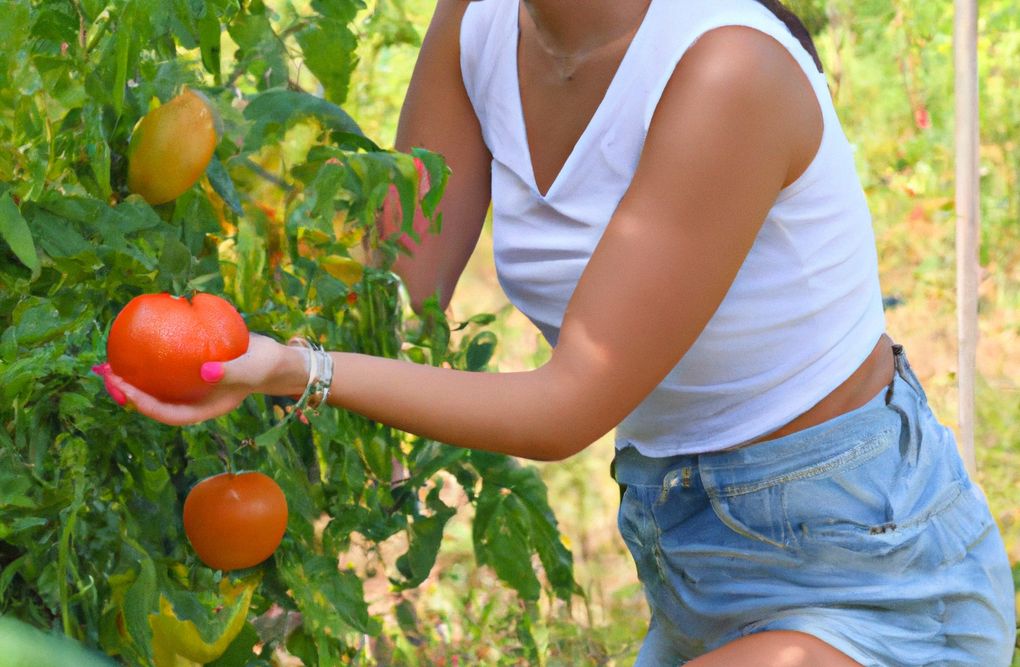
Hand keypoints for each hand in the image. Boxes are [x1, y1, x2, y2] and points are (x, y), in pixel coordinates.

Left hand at [93, 333, 304, 425]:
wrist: (273, 357)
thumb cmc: (265, 366)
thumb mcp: (252, 369)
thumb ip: (232, 372)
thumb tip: (204, 371)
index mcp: (203, 408)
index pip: (168, 413)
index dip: (143, 404)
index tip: (123, 389)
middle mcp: (192, 399)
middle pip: (154, 401)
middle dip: (127, 392)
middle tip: (106, 373)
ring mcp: (190, 384)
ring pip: (155, 384)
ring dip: (132, 375)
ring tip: (109, 362)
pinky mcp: (190, 366)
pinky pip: (165, 364)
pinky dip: (149, 356)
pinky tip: (136, 339)